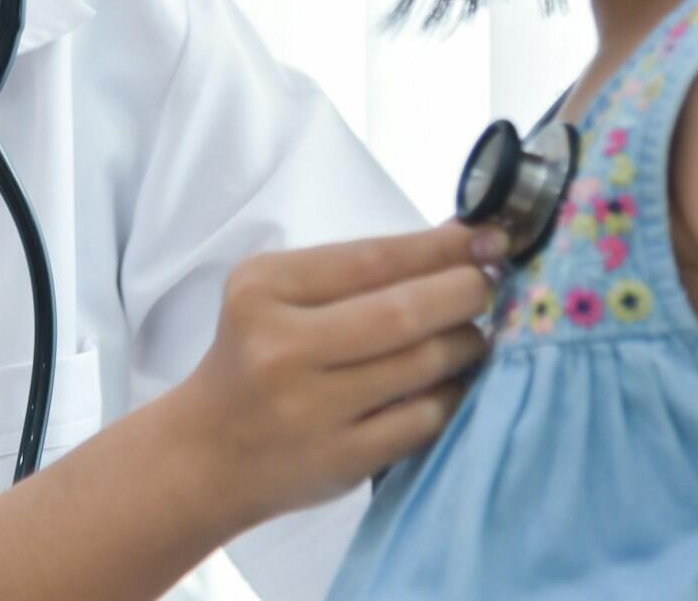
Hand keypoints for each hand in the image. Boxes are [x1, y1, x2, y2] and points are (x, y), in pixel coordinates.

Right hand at [171, 220, 505, 528]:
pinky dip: (453, 395)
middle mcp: (282, 347)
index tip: (489, 240)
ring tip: (472, 336)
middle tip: (487, 288)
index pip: (372, 259)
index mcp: (263, 289)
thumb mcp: (280, 296)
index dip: (440, 249)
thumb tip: (458, 238)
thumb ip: (361, 268)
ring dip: (466, 345)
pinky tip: (454, 383)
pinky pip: (424, 419)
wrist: (209, 451)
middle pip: (403, 312)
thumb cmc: (255, 358)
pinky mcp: (340, 459)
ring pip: (422, 366)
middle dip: (464, 293)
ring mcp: (311, 409)